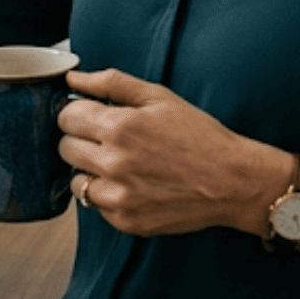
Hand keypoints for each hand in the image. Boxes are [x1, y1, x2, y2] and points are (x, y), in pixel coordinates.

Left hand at [58, 68, 278, 236]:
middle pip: (65, 148)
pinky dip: (108, 195)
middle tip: (108, 139)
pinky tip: (133, 185)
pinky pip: (97, 206)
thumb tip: (73, 77)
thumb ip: (111, 83)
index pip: (66, 117)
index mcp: (119, 127)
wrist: (233, 181)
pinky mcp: (126, 221)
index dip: (78, 113)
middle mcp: (113, 163)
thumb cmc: (200, 136)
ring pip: (76, 180)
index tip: (91, 116)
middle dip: (81, 139)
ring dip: (91, 170)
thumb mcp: (159, 97)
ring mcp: (119, 197)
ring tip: (120, 164)